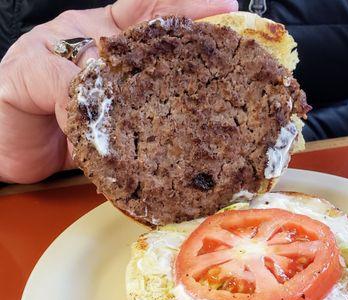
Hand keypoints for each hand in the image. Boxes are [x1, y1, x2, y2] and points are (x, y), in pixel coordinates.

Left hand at [0, 0, 236, 182]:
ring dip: (200, 93)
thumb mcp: (25, 76)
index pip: (144, 13)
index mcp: (96, 39)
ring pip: (170, 94)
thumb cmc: (7, 105)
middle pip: (169, 53)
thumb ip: (56, 75)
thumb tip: (96, 83)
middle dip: (206, 48)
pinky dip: (177, 137)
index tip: (219, 8)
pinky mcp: (128, 140)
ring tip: (235, 91)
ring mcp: (127, 106)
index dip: (182, 7)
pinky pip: (158, 136)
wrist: (3, 153)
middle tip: (241, 51)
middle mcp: (119, 72)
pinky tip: (198, 138)